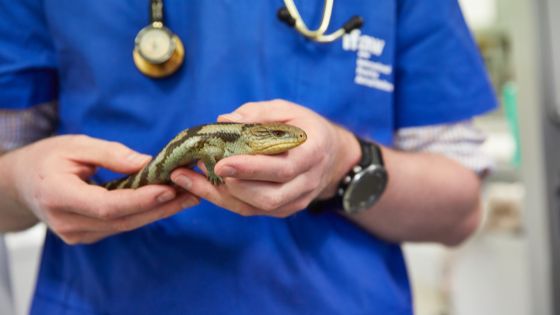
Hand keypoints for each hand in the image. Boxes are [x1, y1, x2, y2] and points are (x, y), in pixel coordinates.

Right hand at [1, 135, 197, 243]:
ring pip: (126, 225)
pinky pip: (121, 225)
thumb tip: (149, 163)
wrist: (22, 182)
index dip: (141, 199)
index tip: (170, 188)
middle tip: (193, 192)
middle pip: (123, 220)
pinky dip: (145, 212)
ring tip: (189, 195)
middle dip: (161, 206)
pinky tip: (167, 201)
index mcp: (59, 195)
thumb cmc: (47, 158)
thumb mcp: (76, 145)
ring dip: (159, 211)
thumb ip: (111, 154)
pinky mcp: (87, 235)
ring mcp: (77, 234)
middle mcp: (68, 222)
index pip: (108, 205)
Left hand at [170, 99, 359, 216]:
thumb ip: (257, 113)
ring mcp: (296, 200)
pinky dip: (225, 199)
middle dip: (233, 186)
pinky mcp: (284, 209)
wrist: (329, 154)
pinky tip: (201, 185)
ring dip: (222, 195)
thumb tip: (224, 120)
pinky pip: (251, 210)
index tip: (222, 163)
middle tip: (203, 168)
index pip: (283, 169)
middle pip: (270, 197)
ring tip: (192, 176)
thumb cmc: (304, 127)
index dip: (252, 169)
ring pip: (257, 208)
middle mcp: (307, 182)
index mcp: (312, 153)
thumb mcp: (286, 110)